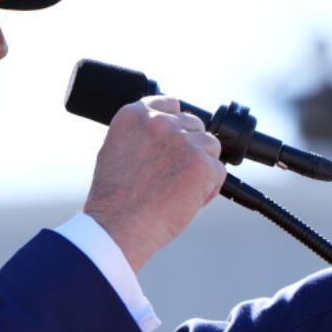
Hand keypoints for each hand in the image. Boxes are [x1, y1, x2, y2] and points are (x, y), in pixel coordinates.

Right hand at [84, 96, 227, 271]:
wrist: (116, 227)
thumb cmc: (113, 200)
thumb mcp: (115, 152)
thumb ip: (141, 136)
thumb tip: (165, 135)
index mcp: (134, 115)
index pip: (170, 104)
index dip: (176, 125)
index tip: (173, 142)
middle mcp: (159, 121)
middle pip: (194, 125)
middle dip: (189, 148)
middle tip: (173, 175)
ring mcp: (183, 141)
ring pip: (210, 147)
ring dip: (200, 167)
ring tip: (176, 191)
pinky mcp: (202, 164)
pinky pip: (218, 172)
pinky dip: (208, 188)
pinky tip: (185, 201)